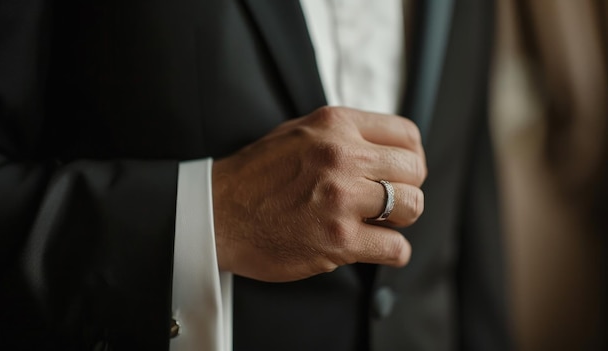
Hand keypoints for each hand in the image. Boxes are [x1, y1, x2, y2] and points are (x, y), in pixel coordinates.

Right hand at [212, 106, 426, 281]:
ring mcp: (340, 199)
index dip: (411, 157)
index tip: (404, 172)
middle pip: (414, 170)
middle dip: (408, 188)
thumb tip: (383, 147)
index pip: (406, 135)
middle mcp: (341, 157)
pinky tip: (376, 247)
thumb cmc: (254, 175)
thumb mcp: (298, 132)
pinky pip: (395, 248)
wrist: (218, 213)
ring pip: (412, 206)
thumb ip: (342, 134)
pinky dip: (392, 252)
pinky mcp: (338, 239)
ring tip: (380, 223)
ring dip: (401, 219)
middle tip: (391, 200)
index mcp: (334, 126)